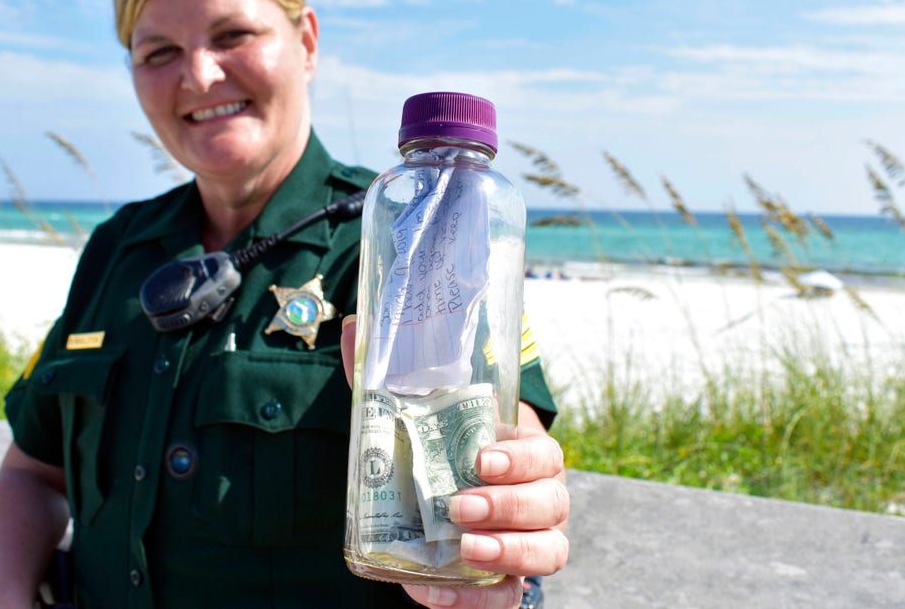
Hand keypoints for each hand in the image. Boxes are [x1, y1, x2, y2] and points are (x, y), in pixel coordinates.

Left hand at [341, 316, 569, 608]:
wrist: (439, 500)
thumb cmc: (436, 447)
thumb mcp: (415, 411)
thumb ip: (389, 372)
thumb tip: (353, 324)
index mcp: (525, 452)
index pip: (545, 454)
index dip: (522, 458)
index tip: (482, 457)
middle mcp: (539, 498)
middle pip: (551, 503)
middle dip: (509, 504)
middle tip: (461, 504)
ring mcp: (528, 543)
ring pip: (548, 552)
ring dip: (510, 550)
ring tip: (466, 547)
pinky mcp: (506, 583)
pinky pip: (506, 600)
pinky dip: (473, 601)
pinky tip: (431, 593)